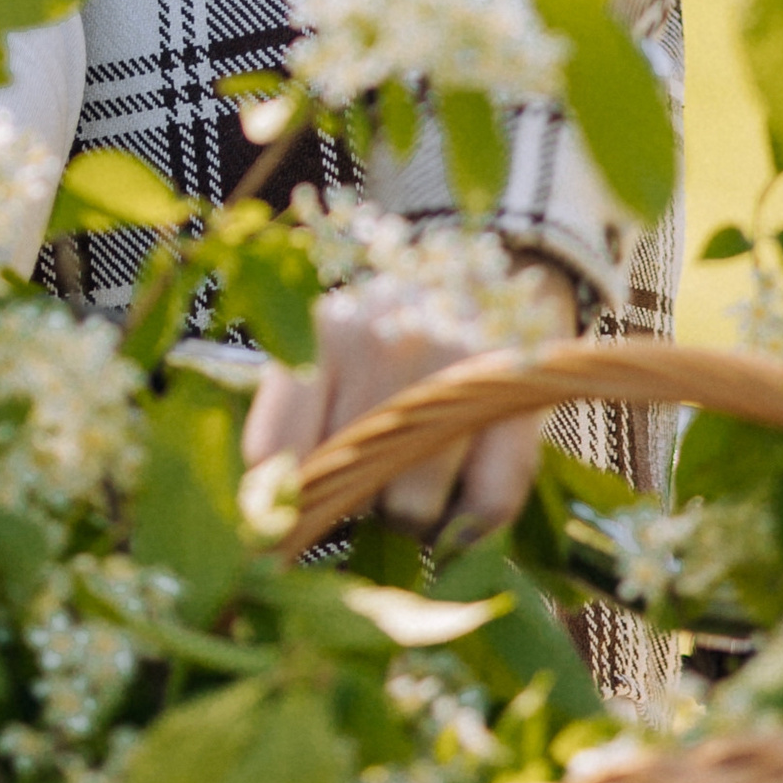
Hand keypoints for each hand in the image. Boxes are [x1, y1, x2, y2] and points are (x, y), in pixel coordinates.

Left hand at [242, 261, 579, 536]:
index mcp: (324, 332)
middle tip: (374, 469)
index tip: (295, 511)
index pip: (273, 450)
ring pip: (411, 510)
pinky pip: (484, 508)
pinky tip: (463, 490)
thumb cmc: (400, 325)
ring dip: (411, 511)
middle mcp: (384, 345)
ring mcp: (453, 372)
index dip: (280, 499)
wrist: (502, 256)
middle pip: (346, 493)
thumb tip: (268, 513)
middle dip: (355, 504)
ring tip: (419, 466)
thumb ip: (296, 414)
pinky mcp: (514, 399)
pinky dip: (470, 525)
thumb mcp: (333, 343)